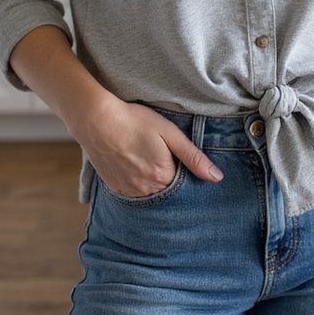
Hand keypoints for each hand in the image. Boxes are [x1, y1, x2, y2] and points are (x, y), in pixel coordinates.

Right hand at [71, 94, 223, 197]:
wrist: (97, 120)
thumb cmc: (134, 121)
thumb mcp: (168, 133)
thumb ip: (193, 156)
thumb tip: (217, 177)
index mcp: (163, 176)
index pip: (183, 185)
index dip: (183, 172)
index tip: (176, 158)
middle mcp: (146, 190)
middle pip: (166, 192)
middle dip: (168, 179)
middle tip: (159, 155)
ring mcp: (128, 191)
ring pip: (149, 194)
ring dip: (152, 183)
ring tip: (145, 159)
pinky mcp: (114, 188)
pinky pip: (132, 193)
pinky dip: (136, 183)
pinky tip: (132, 165)